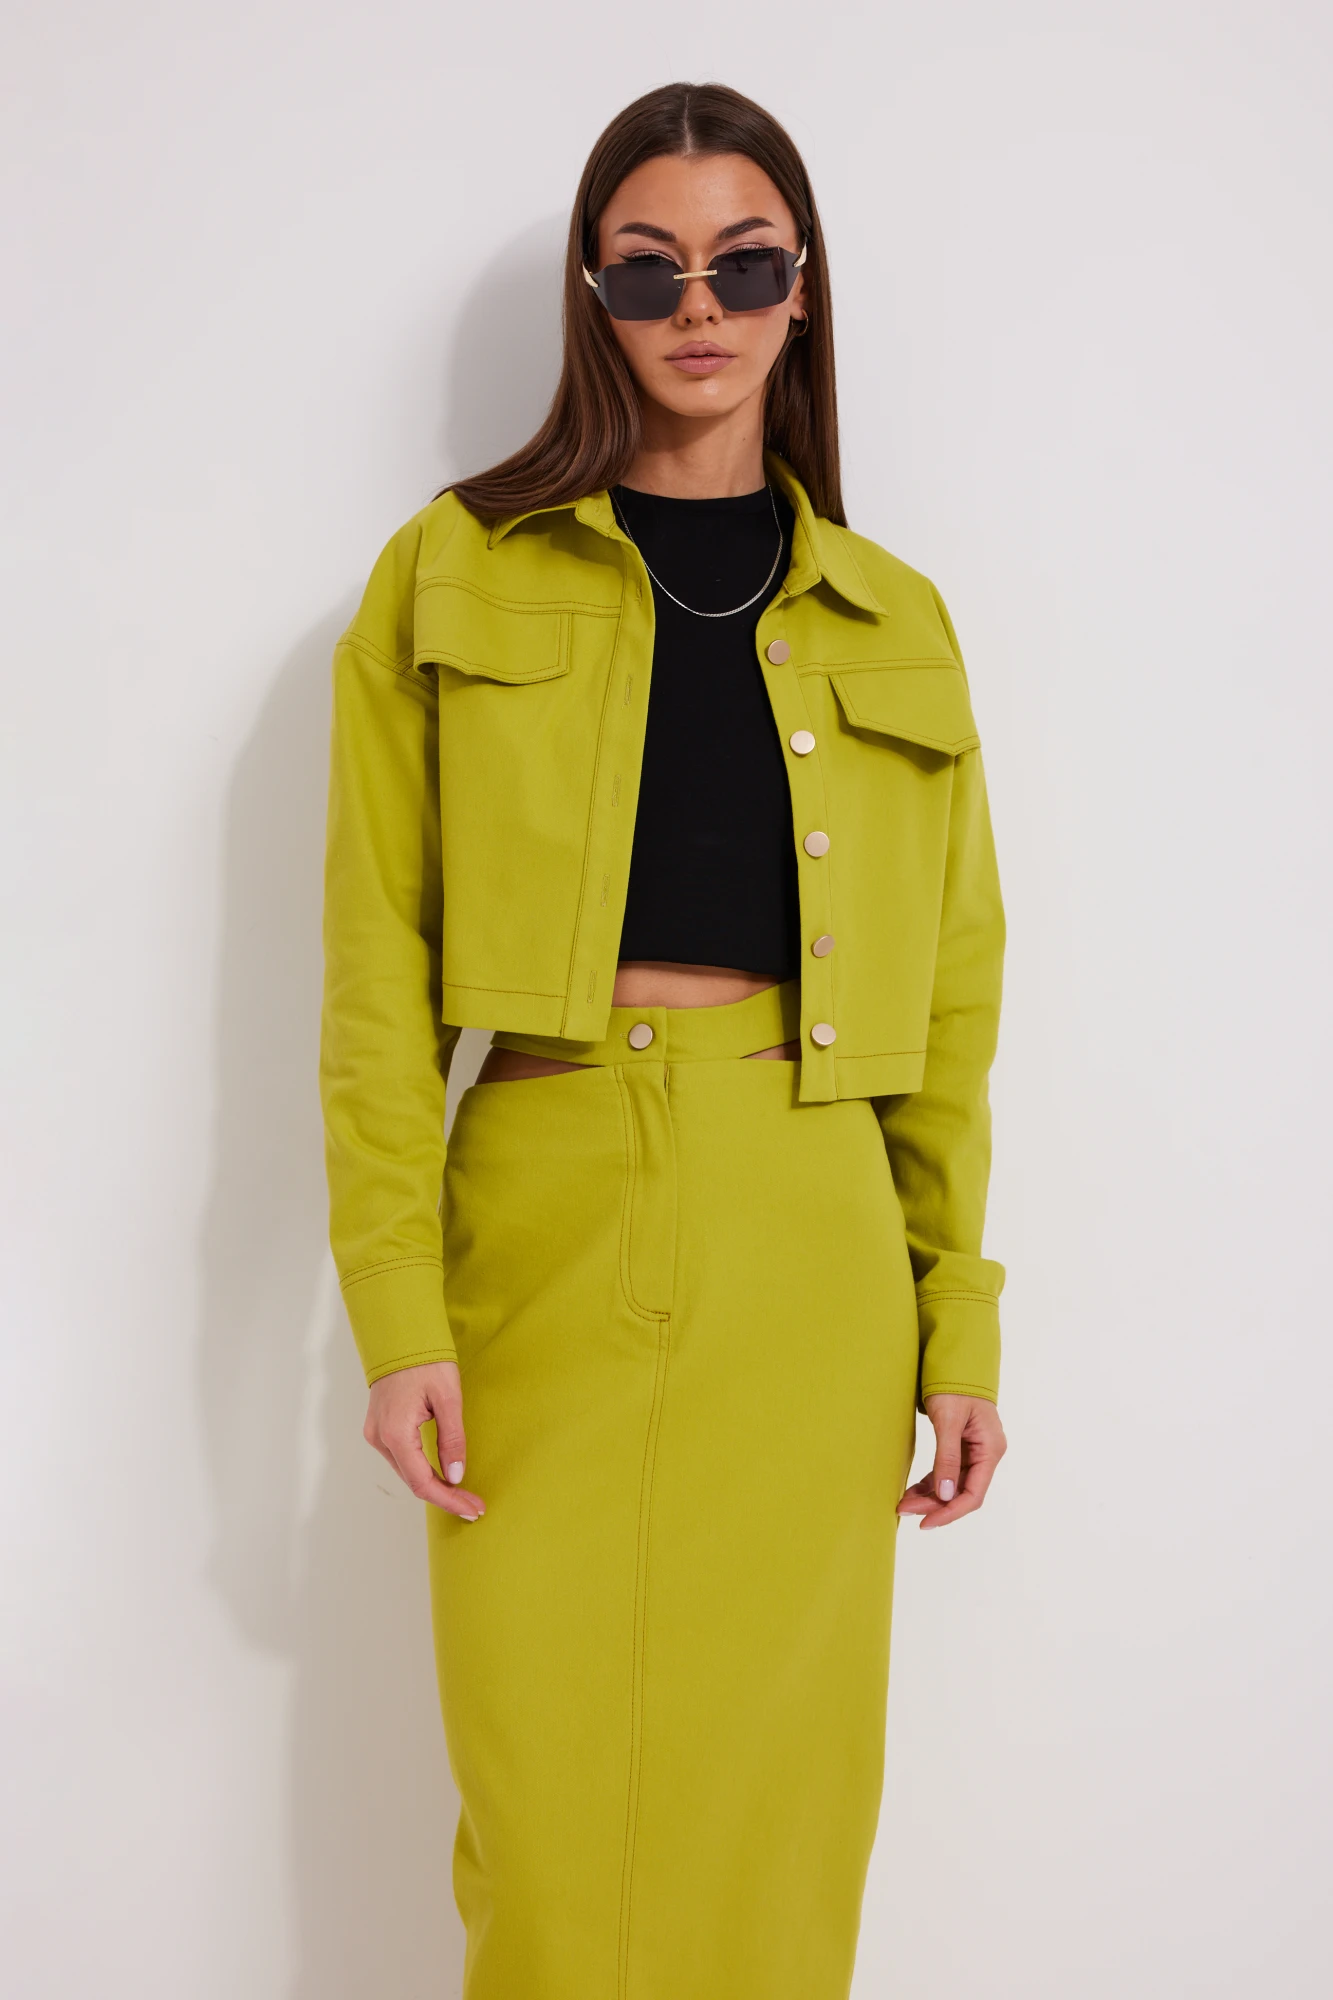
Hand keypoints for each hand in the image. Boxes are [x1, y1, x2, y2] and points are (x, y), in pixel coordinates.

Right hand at [363, 1360, 484, 1520]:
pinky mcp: (379, 1428)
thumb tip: (456, 1476)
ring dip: (434, 1485)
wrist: (399, 1335)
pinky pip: (402, 1459)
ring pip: (407, 1472)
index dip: (449, 1500)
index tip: (473, 1509)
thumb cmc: (425, 1360)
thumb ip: (452, 1439)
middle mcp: (379, 1438)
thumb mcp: (448, 1398)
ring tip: (463, 1494)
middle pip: (414, 1481)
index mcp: (395, 1433)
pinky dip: (422, 1470)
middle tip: (474, 1505)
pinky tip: (442, 1475)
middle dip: (445, 1496)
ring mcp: (376, 1434)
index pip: (422, 1482)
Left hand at [896, 1394, 1005, 1529]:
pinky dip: (930, 1483)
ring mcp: (974, 1451)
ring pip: (952, 1485)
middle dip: (934, 1505)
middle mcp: (986, 1454)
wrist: (955, 1361)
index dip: (950, 1511)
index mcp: (990, 1449)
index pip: (973, 1494)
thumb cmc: (955, 1386)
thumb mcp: (949, 1420)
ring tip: (904, 1504)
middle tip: (905, 1510)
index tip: (926, 1522)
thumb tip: (944, 1494)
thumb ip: (947, 1457)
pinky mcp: (962, 1447)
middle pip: (962, 1492)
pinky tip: (913, 1491)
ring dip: (930, 1496)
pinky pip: (946, 1472)